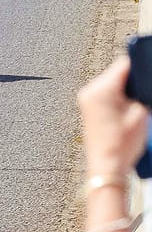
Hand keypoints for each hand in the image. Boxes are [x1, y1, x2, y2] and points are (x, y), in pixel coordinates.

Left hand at [78, 57, 148, 178]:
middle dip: (133, 81)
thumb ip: (143, 91)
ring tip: (136, 106)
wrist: (107, 167)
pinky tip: (127, 111)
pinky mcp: (88, 108)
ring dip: (126, 90)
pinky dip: (118, 98)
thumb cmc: (121, 144)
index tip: (148, 68)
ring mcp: (87, 100)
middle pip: (117, 74)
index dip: (140, 65)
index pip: (124, 64)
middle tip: (144, 93)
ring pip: (112, 84)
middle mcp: (90, 91)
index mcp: (102, 89)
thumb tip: (144, 82)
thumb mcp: (141, 113)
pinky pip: (106, 95)